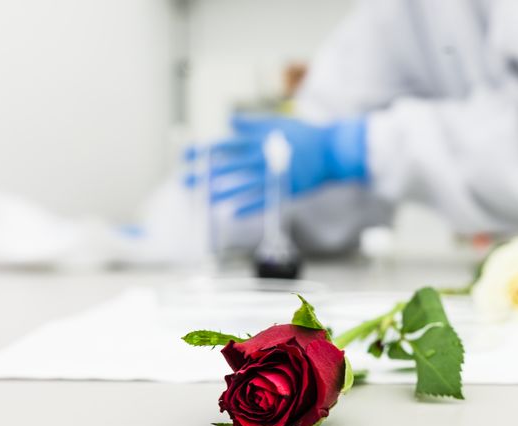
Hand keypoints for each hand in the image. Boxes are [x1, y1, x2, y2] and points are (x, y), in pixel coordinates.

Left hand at [196, 115, 366, 216]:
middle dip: (205, 175)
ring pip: (243, 184)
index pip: (226, 145)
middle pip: (229, 166)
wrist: (333, 151)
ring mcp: (275, 174)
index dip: (204, 150)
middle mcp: (263, 156)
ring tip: (203, 200)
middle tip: (184, 183)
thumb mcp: (277, 123)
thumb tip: (228, 121)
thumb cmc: (305, 136)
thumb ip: (251, 125)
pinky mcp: (286, 188)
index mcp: (259, 140)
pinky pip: (263, 200)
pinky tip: (231, 214)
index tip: (186, 156)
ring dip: (222, 192)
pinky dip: (247, 207)